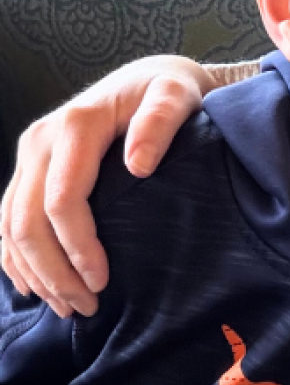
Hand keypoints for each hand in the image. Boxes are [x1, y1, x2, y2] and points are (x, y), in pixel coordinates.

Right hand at [0, 57, 214, 317]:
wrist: (152, 77)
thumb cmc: (171, 89)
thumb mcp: (177, 95)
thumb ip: (161, 122)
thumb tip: (139, 166)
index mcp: (75, 125)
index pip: (63, 200)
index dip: (77, 247)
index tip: (103, 281)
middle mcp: (41, 140)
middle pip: (27, 220)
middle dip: (53, 271)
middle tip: (87, 308)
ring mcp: (31, 155)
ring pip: (10, 225)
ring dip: (34, 272)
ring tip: (69, 306)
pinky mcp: (31, 168)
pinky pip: (8, 219)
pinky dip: (17, 257)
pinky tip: (36, 287)